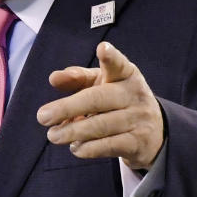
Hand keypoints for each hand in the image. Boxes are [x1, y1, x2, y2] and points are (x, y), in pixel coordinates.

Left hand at [36, 42, 163, 170]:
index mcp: (126, 74)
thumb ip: (77, 78)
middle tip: (42, 117)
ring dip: (72, 132)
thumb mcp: (101, 84)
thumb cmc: (117, 101)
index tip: (102, 48)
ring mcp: (139, 119)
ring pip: (101, 125)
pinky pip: (108, 146)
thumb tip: (54, 78)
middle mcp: (134, 94)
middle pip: (97, 99)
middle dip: (67, 108)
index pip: (118, 64)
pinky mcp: (138, 143)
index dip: (111, 57)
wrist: (154, 133)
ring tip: (53, 135)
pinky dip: (88, 148)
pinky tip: (76, 148)